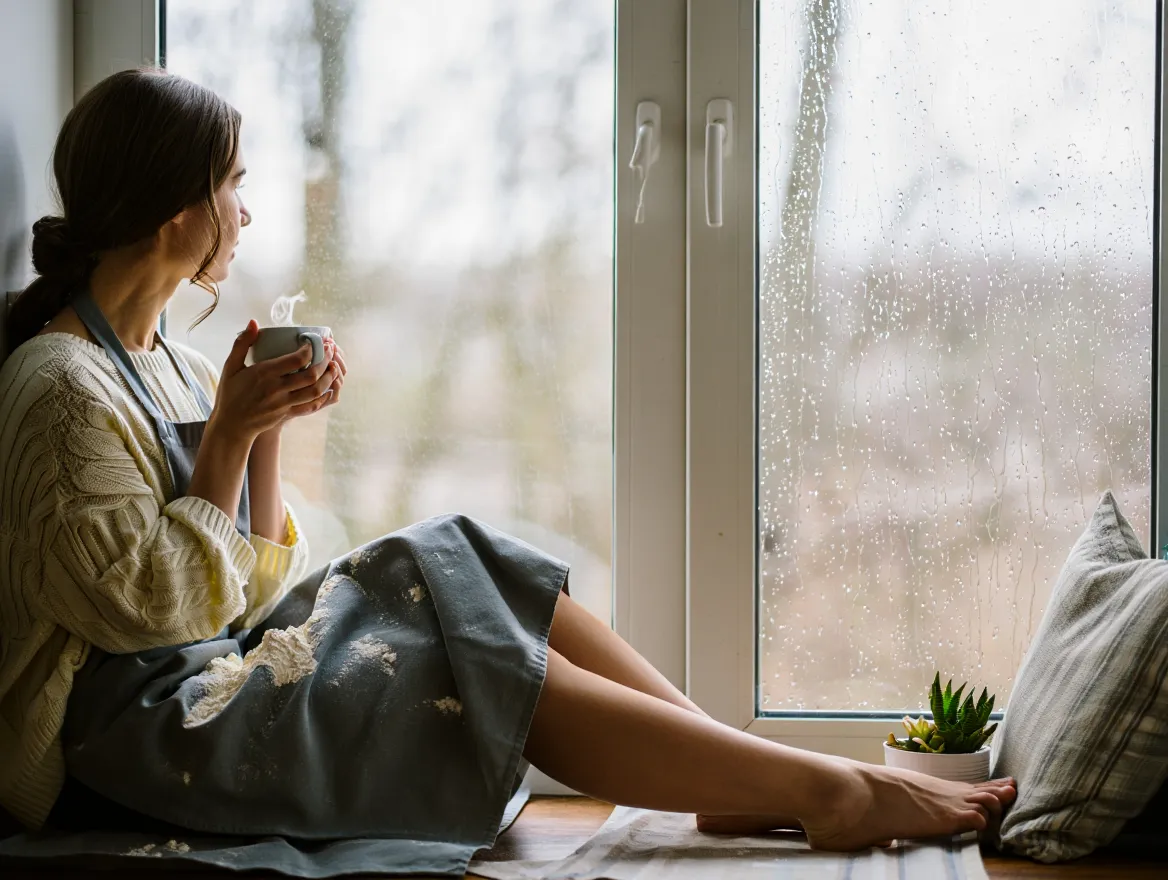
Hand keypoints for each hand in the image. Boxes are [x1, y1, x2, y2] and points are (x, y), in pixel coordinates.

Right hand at [209, 320, 342, 442]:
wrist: (231, 425)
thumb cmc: (230, 393)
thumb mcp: (231, 366)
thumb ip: (242, 343)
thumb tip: (253, 322)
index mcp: (264, 373)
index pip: (297, 359)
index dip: (311, 349)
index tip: (316, 342)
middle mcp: (276, 389)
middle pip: (311, 375)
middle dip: (325, 361)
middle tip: (331, 350)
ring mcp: (283, 403)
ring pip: (315, 391)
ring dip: (328, 378)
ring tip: (334, 367)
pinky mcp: (287, 414)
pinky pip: (311, 406)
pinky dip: (323, 396)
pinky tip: (328, 388)